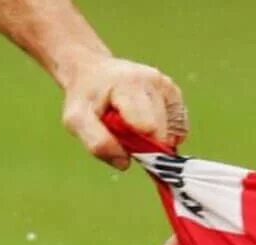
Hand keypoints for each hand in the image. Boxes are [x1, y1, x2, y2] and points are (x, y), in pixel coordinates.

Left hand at [60, 57, 186, 167]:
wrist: (93, 71)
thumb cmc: (85, 99)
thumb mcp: (76, 120)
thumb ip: (97, 143)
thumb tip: (125, 162)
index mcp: (127, 86)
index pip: (147, 126)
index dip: (139, 145)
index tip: (126, 146)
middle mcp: (151, 81)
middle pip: (160, 131)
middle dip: (146, 144)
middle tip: (126, 137)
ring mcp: (165, 84)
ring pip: (173, 128)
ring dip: (156, 138)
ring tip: (135, 128)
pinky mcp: (173, 90)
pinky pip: (179, 123)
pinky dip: (167, 133)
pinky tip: (149, 127)